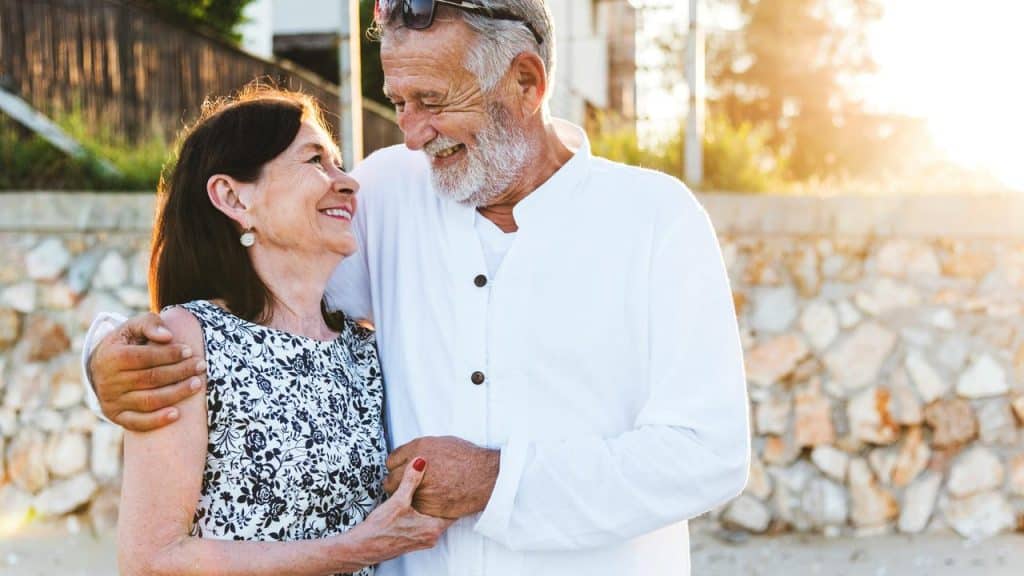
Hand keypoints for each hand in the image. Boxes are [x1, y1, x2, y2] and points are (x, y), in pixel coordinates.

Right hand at [89, 312, 205, 431]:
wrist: (101, 366)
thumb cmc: (126, 343)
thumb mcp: (133, 327)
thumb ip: (150, 324)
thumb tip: (168, 336)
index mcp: (112, 357)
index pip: (145, 357)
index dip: (169, 354)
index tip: (189, 351)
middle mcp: (109, 381)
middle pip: (151, 379)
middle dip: (180, 372)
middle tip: (200, 365)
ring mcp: (111, 400)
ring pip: (149, 401)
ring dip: (176, 394)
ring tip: (197, 383)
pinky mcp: (115, 416)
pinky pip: (137, 422)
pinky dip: (157, 420)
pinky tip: (177, 414)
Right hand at [344, 458, 452, 565]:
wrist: (364, 548)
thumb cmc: (380, 530)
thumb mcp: (398, 501)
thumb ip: (411, 480)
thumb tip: (420, 461)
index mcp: (432, 528)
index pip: (454, 509)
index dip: (454, 494)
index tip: (456, 480)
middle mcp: (431, 537)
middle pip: (445, 513)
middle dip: (444, 498)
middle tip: (447, 480)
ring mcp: (423, 540)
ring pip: (435, 518)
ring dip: (434, 505)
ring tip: (434, 488)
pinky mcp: (415, 539)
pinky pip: (427, 523)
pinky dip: (425, 512)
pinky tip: (418, 502)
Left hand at [383, 436, 499, 519]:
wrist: (486, 477)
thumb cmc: (468, 458)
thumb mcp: (442, 443)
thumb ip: (422, 450)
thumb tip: (411, 456)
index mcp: (418, 448)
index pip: (392, 460)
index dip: (396, 467)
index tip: (400, 471)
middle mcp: (416, 467)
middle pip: (391, 480)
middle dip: (396, 483)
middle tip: (405, 486)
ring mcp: (420, 487)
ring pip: (400, 497)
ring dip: (406, 496)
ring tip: (419, 494)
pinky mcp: (427, 505)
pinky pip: (414, 507)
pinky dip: (418, 506)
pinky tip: (429, 501)